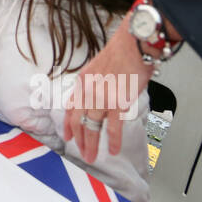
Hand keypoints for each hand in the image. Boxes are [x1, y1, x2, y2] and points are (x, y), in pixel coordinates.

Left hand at [62, 14, 156, 162]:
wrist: (134, 43)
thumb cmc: (122, 50)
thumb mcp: (99, 66)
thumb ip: (96, 82)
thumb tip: (100, 95)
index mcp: (83, 81)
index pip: (71, 107)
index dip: (68, 124)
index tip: (68, 136)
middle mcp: (89, 91)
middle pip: (79, 121)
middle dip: (79, 140)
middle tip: (81, 153)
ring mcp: (102, 98)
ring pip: (92, 127)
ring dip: (92, 144)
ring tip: (91, 157)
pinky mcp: (118, 102)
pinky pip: (113, 127)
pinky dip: (113, 140)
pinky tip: (114, 150)